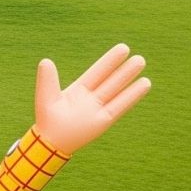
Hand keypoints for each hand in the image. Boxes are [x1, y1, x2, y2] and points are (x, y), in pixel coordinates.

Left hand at [35, 43, 150, 153]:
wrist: (50, 142)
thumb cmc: (46, 120)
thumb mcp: (46, 96)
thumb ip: (47, 80)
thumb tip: (45, 61)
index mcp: (79, 90)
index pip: (97, 72)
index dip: (109, 61)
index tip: (123, 48)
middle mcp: (91, 98)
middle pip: (110, 80)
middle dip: (123, 69)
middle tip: (138, 57)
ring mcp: (98, 109)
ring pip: (117, 90)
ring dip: (128, 78)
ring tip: (142, 63)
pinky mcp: (104, 120)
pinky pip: (120, 106)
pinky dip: (132, 95)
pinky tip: (145, 84)